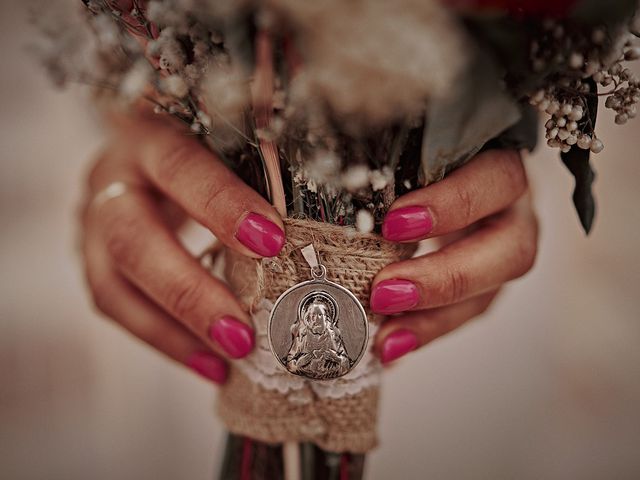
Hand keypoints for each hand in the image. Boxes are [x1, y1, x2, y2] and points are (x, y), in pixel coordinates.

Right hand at [80, 111, 284, 383]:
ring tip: (230, 360)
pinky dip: (167, 340)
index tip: (273, 242)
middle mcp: (113, 178)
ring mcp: (95, 222)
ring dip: (176, 330)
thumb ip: (264, 162)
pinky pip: (119, 308)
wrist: (145, 148)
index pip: (181, 167)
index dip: (221, 206)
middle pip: (134, 240)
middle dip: (190, 292)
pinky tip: (210, 365)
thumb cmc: (205, 145)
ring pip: (113, 285)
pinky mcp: (95, 258)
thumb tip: (328, 215)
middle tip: (242, 335)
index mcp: (150, 134)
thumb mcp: (230, 137)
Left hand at [371, 150, 537, 363]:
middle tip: (384, 293)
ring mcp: (500, 248)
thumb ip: (367, 166)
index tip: (393, 225)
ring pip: (490, 293)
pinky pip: (464, 314)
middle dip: (446, 277)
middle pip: (509, 249)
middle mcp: (510, 208)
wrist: (434, 170)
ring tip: (386, 340)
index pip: (495, 177)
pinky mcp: (484, 282)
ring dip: (435, 319)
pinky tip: (387, 347)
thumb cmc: (408, 152)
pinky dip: (425, 331)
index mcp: (494, 163)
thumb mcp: (393, 148)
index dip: (453, 204)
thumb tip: (305, 215)